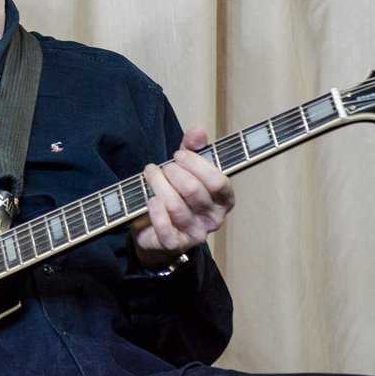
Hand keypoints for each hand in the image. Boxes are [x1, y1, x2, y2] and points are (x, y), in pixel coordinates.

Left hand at [131, 127, 234, 269]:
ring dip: (157, 185)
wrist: (159, 231)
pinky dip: (155, 210)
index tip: (178, 154)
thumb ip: (194, 148)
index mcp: (224, 200)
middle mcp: (214, 219)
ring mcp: (195, 234)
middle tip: (162, 168)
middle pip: (192, 190)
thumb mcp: (187, 168)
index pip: (218, 180)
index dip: (196, 164)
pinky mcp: (175, 244)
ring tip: (151, 175)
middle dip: (172, 172)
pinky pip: (165, 227)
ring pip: (174, 205)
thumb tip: (198, 130)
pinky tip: (150, 200)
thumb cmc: (178, 194)